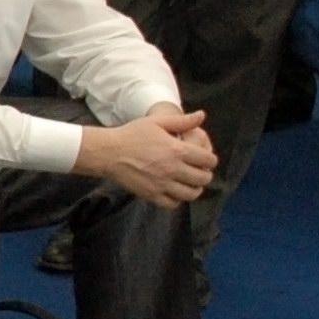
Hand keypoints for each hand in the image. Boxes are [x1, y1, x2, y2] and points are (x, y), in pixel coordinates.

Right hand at [82, 108, 215, 207]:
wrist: (108, 152)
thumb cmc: (132, 134)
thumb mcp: (157, 122)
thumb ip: (182, 120)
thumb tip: (202, 115)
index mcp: (178, 150)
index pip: (208, 160)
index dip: (210, 160)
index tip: (203, 159)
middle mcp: (173, 169)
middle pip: (203, 179)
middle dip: (204, 174)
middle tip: (197, 171)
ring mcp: (162, 184)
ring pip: (191, 194)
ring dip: (194, 188)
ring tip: (188, 183)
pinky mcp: (151, 195)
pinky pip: (173, 203)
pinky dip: (177, 199)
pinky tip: (173, 191)